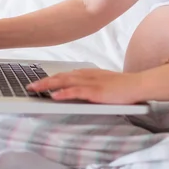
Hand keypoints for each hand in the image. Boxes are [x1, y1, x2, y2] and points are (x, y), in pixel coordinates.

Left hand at [26, 69, 144, 103]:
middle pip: (61, 76)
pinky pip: (77, 91)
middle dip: (44, 81)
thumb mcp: (103, 82)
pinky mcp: (97, 91)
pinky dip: (65, 92)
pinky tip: (55, 95)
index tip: (38, 81)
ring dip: (49, 85)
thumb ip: (89, 84)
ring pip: (66, 81)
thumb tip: (75, 88)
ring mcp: (92, 82)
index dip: (51, 77)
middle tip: (30, 86)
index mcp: (88, 73)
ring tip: (36, 89)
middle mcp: (88, 75)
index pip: (65, 74)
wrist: (137, 85)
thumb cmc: (122, 87)